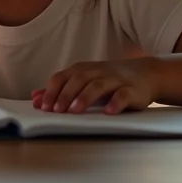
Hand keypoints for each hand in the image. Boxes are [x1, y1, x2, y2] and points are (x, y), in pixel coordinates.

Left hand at [33, 58, 158, 114]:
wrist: (145, 74)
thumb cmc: (108, 80)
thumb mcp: (83, 82)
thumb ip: (60, 90)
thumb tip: (35, 98)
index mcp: (82, 70)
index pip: (62, 77)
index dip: (52, 91)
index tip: (43, 107)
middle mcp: (97, 72)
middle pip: (78, 80)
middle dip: (64, 95)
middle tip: (56, 111)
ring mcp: (115, 80)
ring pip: (98, 86)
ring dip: (85, 97)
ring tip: (75, 111)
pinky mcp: (132, 90)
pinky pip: (123, 95)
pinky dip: (115, 103)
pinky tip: (108, 112)